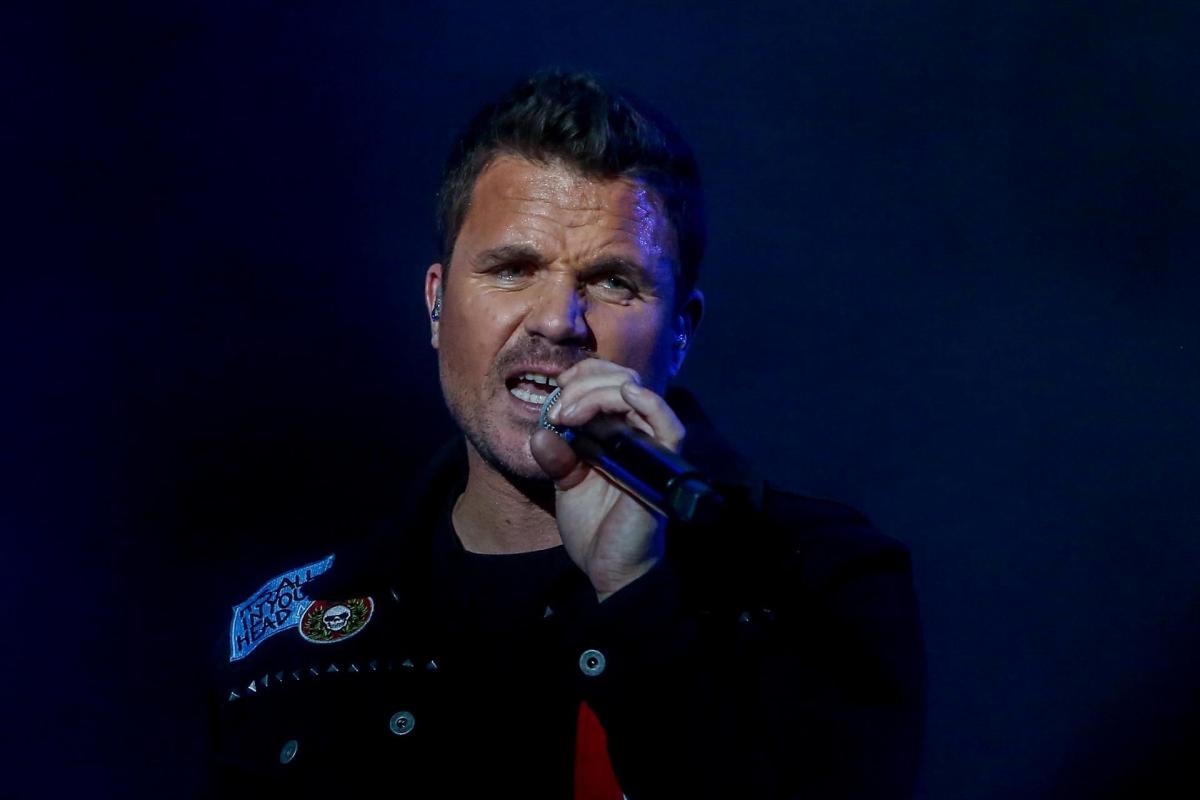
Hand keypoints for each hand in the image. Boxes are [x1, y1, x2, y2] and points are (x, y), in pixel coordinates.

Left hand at [530, 360, 685, 600]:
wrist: (606, 568)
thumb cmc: (593, 526)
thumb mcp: (566, 483)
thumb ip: (557, 455)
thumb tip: (540, 432)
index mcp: (614, 432)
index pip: (607, 383)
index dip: (583, 375)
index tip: (556, 388)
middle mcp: (635, 434)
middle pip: (622, 380)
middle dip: (585, 383)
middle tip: (560, 407)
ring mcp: (650, 447)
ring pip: (638, 394)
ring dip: (601, 393)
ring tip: (571, 413)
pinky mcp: (661, 467)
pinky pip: (669, 427)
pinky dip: (651, 404)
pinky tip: (627, 394)